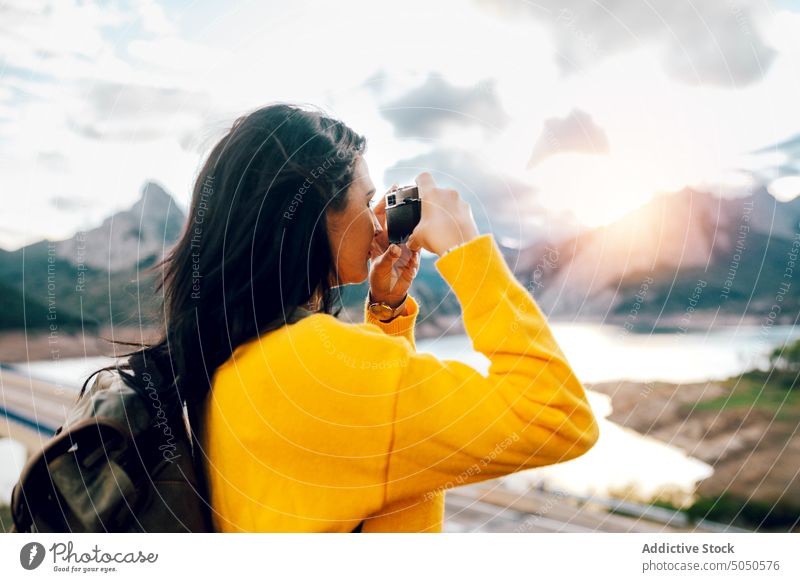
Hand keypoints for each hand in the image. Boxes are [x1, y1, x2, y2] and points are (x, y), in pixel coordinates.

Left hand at [369, 185, 420, 307]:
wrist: (391, 294)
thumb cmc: (379, 279)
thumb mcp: (379, 268)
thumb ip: (387, 257)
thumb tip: (397, 248)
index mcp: (379, 239)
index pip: (379, 216)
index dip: (384, 201)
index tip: (391, 189)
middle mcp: (392, 239)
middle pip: (396, 217)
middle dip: (402, 203)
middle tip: (409, 190)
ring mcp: (404, 245)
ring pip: (410, 227)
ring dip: (414, 216)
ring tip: (422, 203)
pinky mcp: (414, 254)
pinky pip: (420, 241)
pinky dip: (423, 234)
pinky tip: (429, 223)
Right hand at [406, 173, 479, 255]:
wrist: (460, 248)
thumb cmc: (436, 237)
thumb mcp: (418, 236)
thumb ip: (414, 235)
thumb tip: (412, 243)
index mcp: (432, 194)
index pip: (424, 178)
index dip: (420, 182)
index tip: (418, 188)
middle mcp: (448, 193)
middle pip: (439, 192)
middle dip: (434, 202)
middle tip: (430, 216)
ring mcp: (461, 201)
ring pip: (451, 201)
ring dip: (446, 210)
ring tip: (442, 226)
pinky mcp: (470, 212)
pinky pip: (460, 211)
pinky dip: (456, 218)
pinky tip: (452, 231)